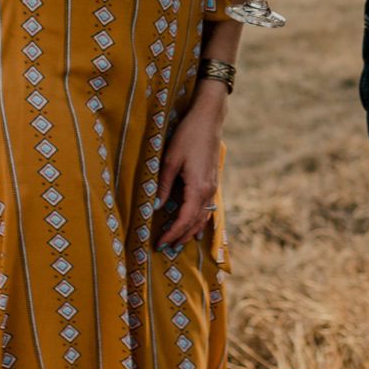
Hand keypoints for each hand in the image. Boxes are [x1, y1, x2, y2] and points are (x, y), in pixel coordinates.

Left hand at [156, 78, 225, 245]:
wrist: (208, 119)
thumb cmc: (188, 136)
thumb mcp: (170, 160)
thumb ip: (163, 186)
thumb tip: (154, 207)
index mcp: (198, 188)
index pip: (184, 220)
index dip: (172, 233)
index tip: (160, 243)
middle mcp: (209, 191)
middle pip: (195, 222)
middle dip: (181, 237)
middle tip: (166, 249)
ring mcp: (213, 186)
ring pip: (204, 217)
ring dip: (191, 231)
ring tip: (180, 243)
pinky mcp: (213, 181)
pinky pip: (208, 208)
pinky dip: (201, 221)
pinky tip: (197, 227)